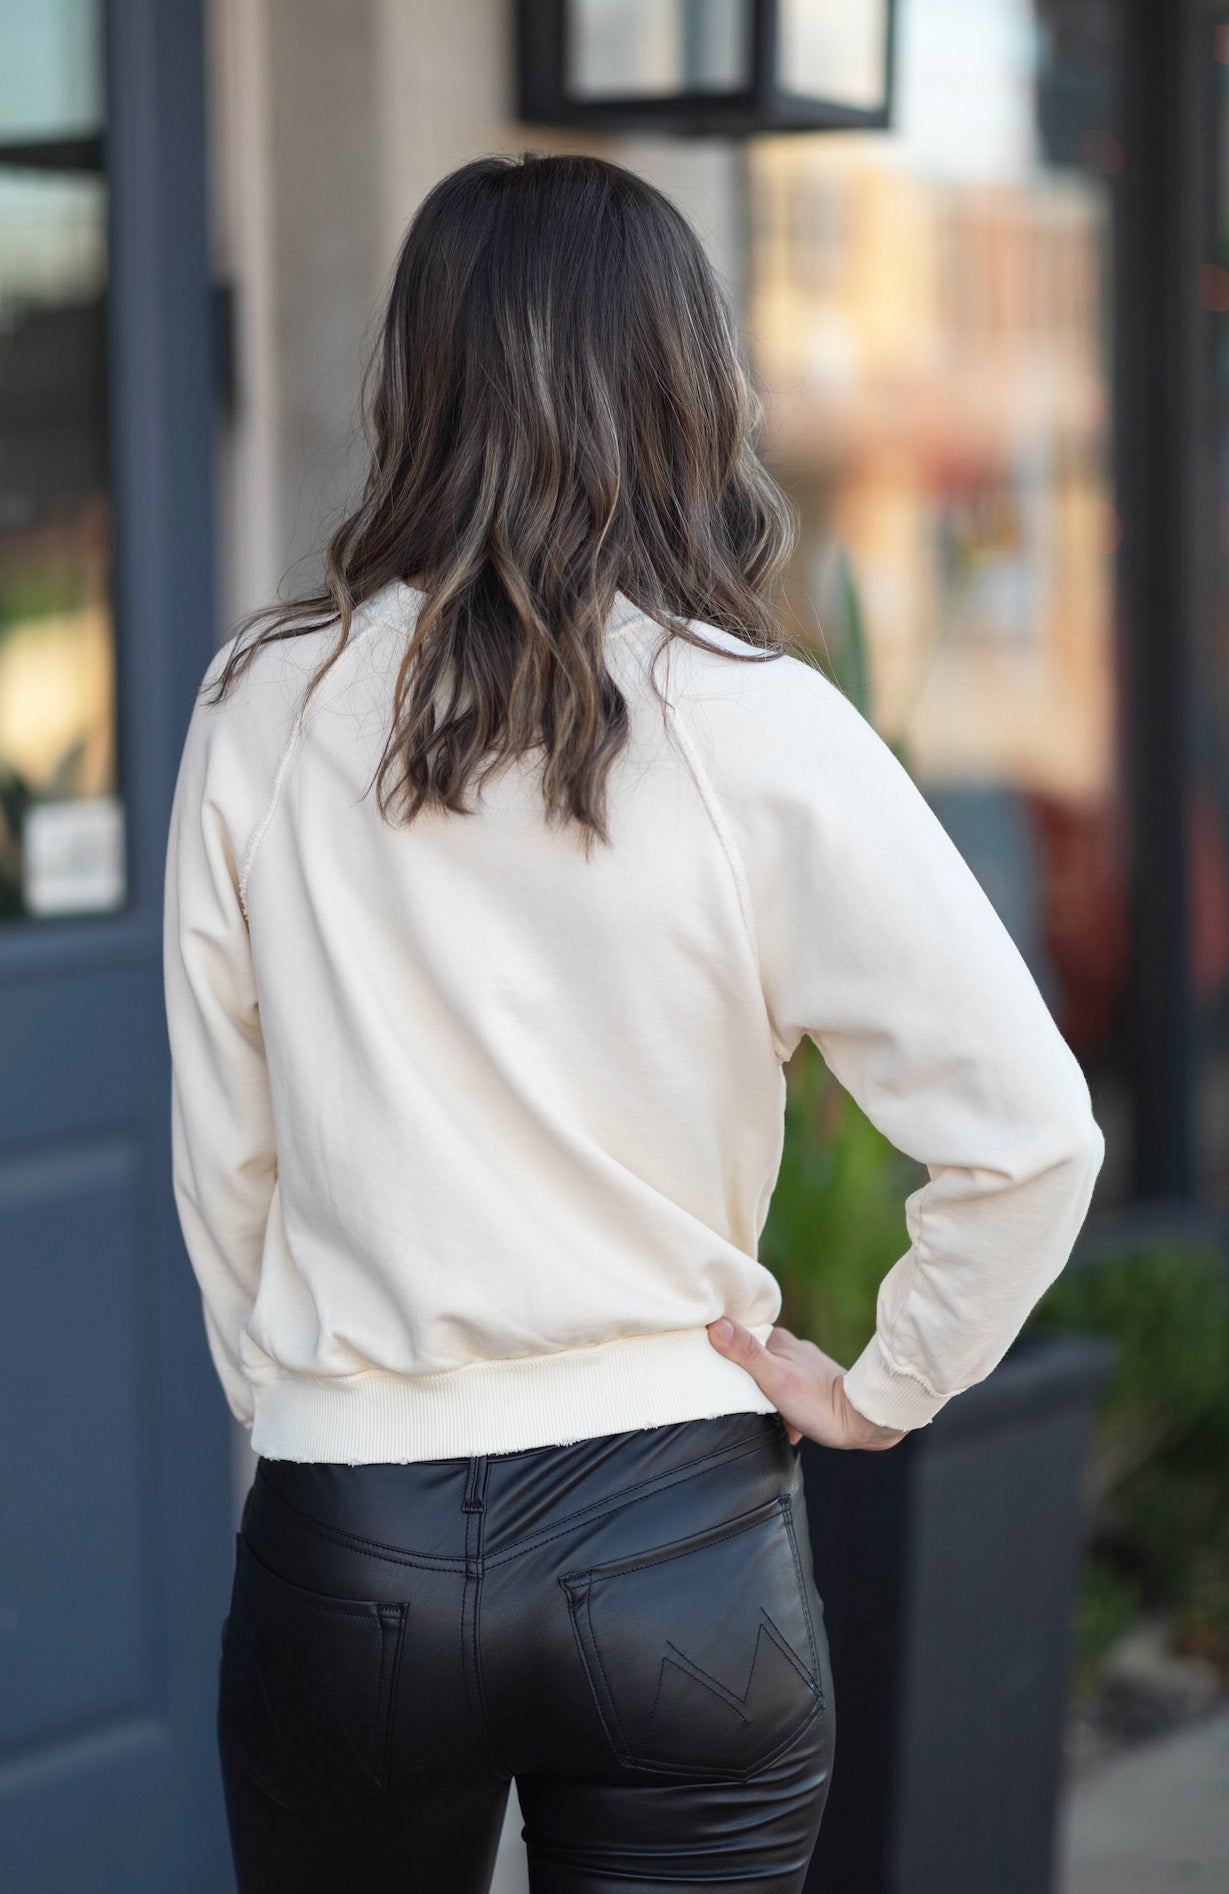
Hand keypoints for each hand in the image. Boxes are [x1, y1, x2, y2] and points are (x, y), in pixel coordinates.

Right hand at [707, 1318, 906, 1451]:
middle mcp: (791, 1349)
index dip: (720, 1350)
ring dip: (761, 1397)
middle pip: (752, 1361)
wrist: (863, 1422)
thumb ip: (746, 1353)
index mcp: (778, 1340)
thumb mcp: (775, 1378)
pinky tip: (779, 1426)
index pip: (738, 1338)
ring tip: (753, 1416)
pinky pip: (787, 1397)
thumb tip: (715, 1324)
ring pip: (769, 1379)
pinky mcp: (813, 1388)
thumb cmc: (819, 1402)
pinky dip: (780, 1411)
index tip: (705, 1366)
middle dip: (740, 1379)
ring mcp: (803, 1369)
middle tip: (727, 1398)